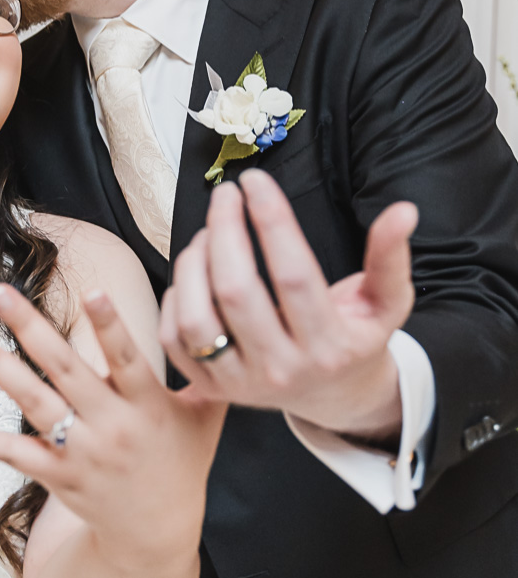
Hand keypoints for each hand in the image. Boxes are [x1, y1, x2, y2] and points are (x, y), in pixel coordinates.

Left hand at [0, 284, 225, 569]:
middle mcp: (111, 427)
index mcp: (148, 406)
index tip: (92, 291)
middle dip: (28, 326)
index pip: (128, 359)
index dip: (111, 327)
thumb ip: (204, 373)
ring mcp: (81, 453)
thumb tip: (215, 321)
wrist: (156, 539)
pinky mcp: (57, 476)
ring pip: (32, 402)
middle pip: (64, 369)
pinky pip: (13, 454)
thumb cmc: (182, 465)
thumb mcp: (205, 419)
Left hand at [159, 169, 417, 442]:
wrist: (333, 398)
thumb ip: (390, 259)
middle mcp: (282, 370)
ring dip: (194, 261)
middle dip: (225, 230)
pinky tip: (196, 270)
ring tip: (209, 232)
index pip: (293, 275)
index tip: (255, 179)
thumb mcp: (385, 304)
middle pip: (238, 291)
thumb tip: (404, 211)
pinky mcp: (210, 388)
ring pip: (197, 317)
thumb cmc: (355, 338)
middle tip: (226, 194)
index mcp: (329, 347)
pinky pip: (173, 338)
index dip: (271, 221)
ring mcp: (241, 384)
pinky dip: (177, 295)